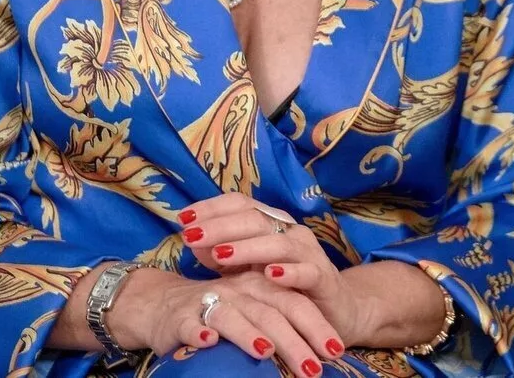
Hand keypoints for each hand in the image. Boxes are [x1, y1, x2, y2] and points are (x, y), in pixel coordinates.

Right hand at [109, 265, 345, 376]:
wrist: (162, 303)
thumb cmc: (220, 312)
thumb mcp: (253, 313)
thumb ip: (280, 324)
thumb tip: (318, 355)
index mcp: (261, 287)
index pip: (296, 304)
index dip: (317, 326)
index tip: (336, 352)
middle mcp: (239, 291)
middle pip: (271, 312)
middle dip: (294, 340)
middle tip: (312, 368)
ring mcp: (209, 302)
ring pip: (233, 317)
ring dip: (249, 334)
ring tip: (266, 352)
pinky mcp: (180, 317)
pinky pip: (191, 324)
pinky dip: (199, 333)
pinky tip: (209, 343)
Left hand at [180, 193, 364, 339]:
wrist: (331, 311)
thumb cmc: (282, 288)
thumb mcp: (245, 270)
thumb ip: (220, 253)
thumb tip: (191, 239)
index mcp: (272, 223)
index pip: (241, 203)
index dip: (211, 208)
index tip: (182, 218)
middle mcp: (291, 231)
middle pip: (255, 218)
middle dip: (220, 226)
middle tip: (191, 236)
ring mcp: (309, 253)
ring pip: (278, 242)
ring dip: (247, 247)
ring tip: (221, 254)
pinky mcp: (323, 278)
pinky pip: (307, 272)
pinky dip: (288, 272)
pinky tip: (270, 275)